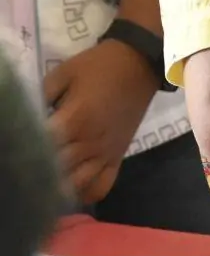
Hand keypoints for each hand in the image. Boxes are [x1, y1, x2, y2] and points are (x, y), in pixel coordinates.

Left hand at [45, 40, 157, 204]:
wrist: (138, 63)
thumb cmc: (99, 66)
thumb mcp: (65, 71)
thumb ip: (42, 94)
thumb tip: (29, 115)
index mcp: (75, 118)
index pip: (44, 145)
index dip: (30, 146)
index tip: (25, 141)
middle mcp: (90, 141)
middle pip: (57, 167)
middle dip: (41, 166)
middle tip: (33, 159)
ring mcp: (105, 153)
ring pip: (77, 183)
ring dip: (60, 183)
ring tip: (50, 176)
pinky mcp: (118, 157)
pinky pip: (101, 187)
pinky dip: (86, 192)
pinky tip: (74, 185)